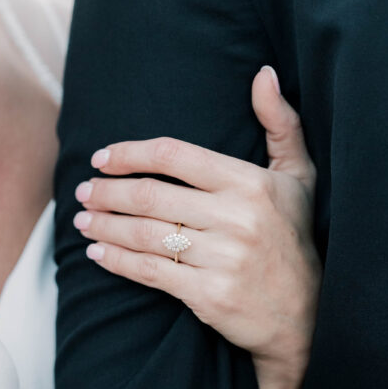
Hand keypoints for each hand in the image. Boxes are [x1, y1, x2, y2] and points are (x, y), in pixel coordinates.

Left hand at [74, 66, 320, 388]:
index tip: (101, 158)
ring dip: (104, 225)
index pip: (174, 155)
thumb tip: (263, 73)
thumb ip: (281, 124)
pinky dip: (116, 261)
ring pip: (144, 233)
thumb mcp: (299, 177)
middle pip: (150, 195)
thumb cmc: (294, 239)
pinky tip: (97, 253)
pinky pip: (150, 272)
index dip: (129, 153)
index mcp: (249, 182)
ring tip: (82, 221)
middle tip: (82, 192)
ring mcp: (222, 258)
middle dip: (107, 192)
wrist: (305, 315)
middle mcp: (235, 217)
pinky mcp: (209, 294)